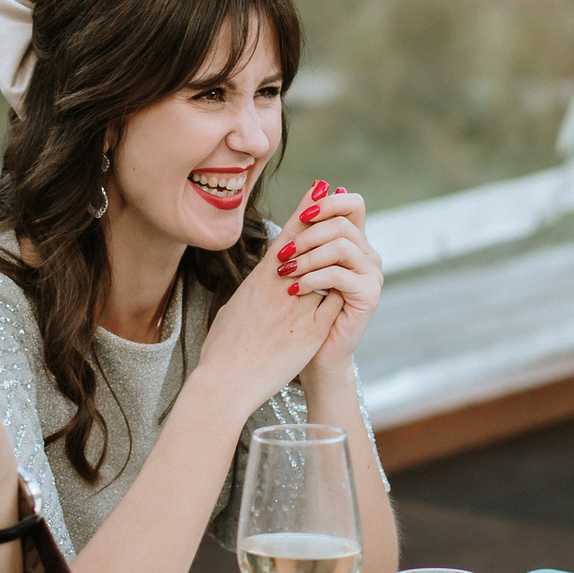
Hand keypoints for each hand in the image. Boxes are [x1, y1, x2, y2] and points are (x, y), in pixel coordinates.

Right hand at [192, 187, 345, 409]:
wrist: (225, 381)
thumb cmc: (220, 351)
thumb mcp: (232, 312)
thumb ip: (247, 297)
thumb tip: (252, 290)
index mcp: (258, 282)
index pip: (285, 240)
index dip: (302, 214)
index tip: (316, 191)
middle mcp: (279, 288)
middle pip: (307, 245)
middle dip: (323, 220)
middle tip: (337, 195)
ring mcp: (297, 308)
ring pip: (325, 273)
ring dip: (337, 256)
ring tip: (353, 233)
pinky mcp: (311, 332)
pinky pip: (333, 305)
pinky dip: (341, 293)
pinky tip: (353, 281)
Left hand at [271, 180, 381, 375]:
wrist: (311, 355)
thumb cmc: (300, 309)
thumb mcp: (300, 261)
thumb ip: (307, 226)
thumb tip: (317, 184)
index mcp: (353, 243)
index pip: (352, 204)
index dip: (327, 203)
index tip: (300, 218)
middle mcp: (368, 255)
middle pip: (343, 223)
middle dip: (308, 235)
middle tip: (282, 254)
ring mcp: (372, 275)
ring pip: (342, 245)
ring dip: (307, 256)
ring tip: (285, 272)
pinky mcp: (369, 296)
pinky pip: (340, 274)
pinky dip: (313, 278)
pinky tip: (295, 289)